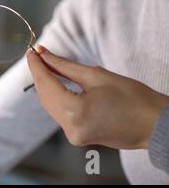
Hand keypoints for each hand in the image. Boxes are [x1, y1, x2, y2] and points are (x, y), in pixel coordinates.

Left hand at [27, 45, 168, 149]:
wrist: (156, 125)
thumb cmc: (133, 99)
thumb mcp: (96, 76)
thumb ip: (64, 66)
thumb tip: (44, 55)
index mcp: (74, 112)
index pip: (45, 83)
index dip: (36, 65)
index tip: (31, 51)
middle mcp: (70, 127)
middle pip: (44, 96)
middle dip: (39, 74)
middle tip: (37, 55)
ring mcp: (73, 135)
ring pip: (50, 105)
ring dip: (46, 85)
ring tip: (45, 64)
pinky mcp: (78, 136)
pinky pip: (59, 113)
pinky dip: (55, 97)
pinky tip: (55, 83)